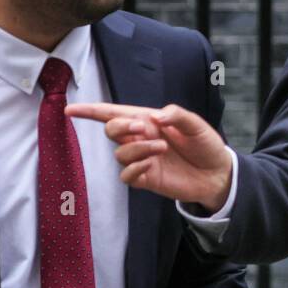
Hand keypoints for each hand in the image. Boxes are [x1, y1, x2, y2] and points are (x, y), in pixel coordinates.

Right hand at [64, 102, 233, 210]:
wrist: (217, 173)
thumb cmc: (205, 144)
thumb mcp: (195, 124)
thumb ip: (176, 115)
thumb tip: (154, 117)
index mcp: (148, 121)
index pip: (113, 114)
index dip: (90, 111)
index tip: (69, 109)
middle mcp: (140, 139)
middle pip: (112, 130)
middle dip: (120, 127)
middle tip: (142, 127)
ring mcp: (142, 159)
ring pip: (119, 153)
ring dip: (137, 148)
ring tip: (161, 148)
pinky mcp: (146, 178)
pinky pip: (126, 175)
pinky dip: (135, 169)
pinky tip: (152, 165)